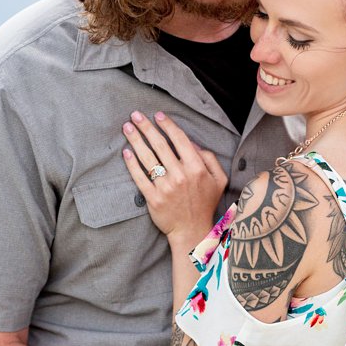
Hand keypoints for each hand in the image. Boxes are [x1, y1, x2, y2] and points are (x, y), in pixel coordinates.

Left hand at [122, 112, 226, 246]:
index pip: (179, 140)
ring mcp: (166, 187)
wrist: (192, 231)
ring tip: (127, 127)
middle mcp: (180, 175)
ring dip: (136, 140)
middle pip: (160, 145)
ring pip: (148, 158)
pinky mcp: (153, 198)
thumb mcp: (218, 179)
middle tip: (135, 114)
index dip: (167, 125)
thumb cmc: (205, 203)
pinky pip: (140, 177)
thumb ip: (209, 159)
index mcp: (196, 168)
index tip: (158, 115)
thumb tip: (193, 144)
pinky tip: (126, 152)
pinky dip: (132, 163)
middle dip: (146, 127)